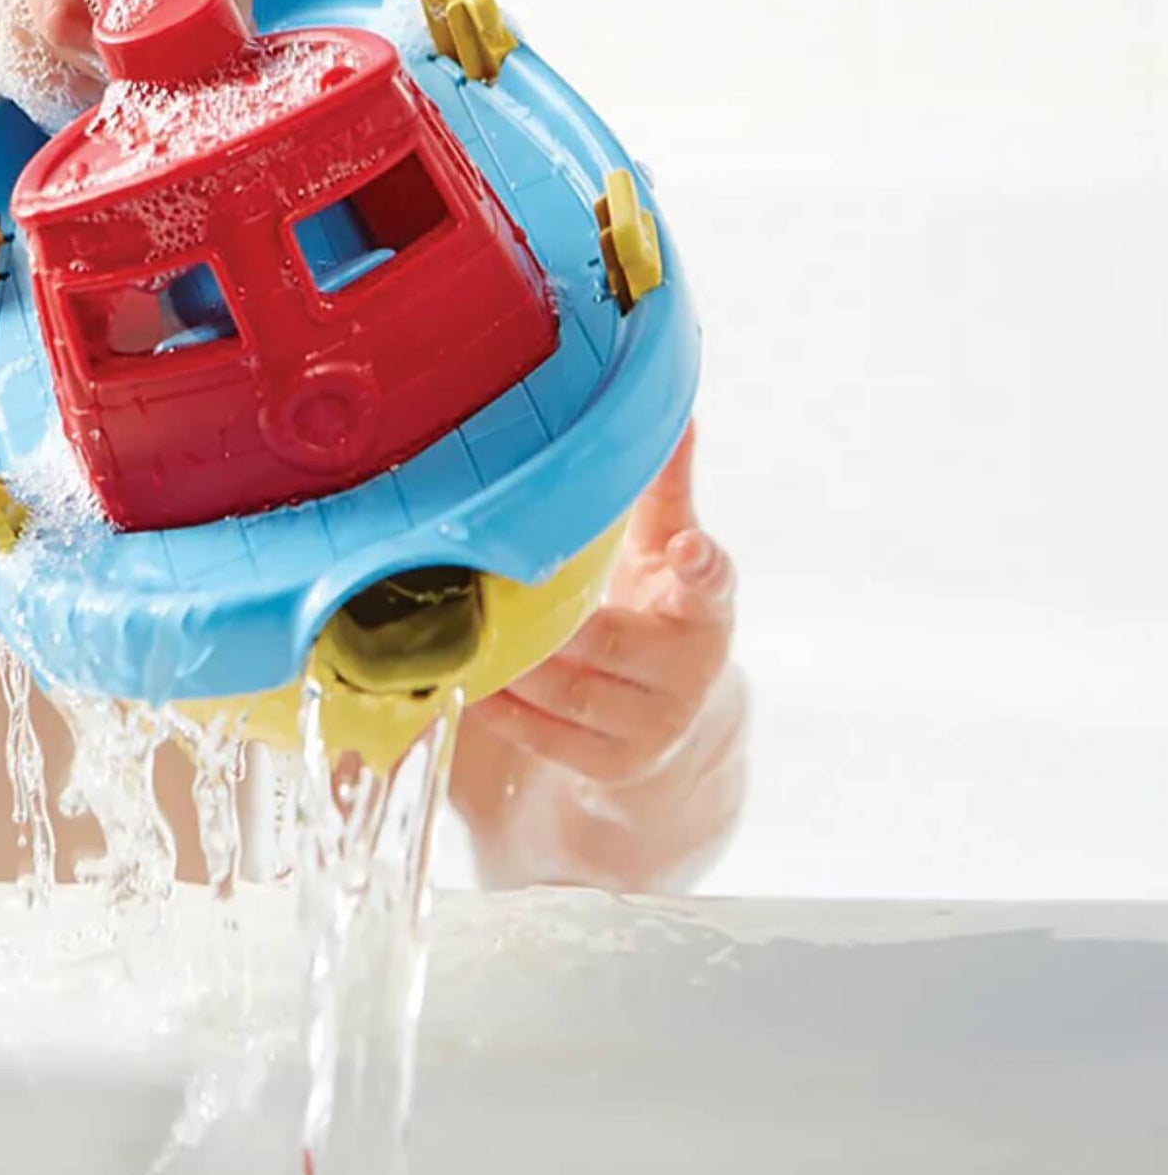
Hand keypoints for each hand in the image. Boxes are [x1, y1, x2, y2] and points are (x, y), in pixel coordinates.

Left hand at [469, 423, 735, 783]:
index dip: (701, 566)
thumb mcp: (661, 547)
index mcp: (705, 605)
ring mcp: (653, 724)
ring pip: (567, 690)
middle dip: (551, 619)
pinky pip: (543, 738)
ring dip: (512, 660)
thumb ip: (663, 487)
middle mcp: (688, 669)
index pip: (713, 582)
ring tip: (461, 626)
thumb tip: (677, 410)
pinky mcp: (613, 765)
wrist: (670, 718)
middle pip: (607, 640)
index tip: (688, 547)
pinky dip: (500, 708)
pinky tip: (463, 678)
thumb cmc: (655, 605)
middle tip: (495, 584)